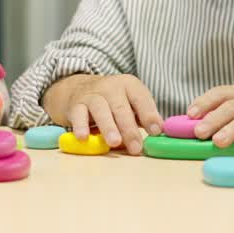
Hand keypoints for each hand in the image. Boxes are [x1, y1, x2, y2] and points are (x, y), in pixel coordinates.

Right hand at [44, 74, 162, 154]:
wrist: (80, 88)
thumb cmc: (113, 101)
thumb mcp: (130, 103)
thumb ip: (143, 117)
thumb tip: (157, 135)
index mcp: (129, 85)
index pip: (141, 98)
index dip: (149, 115)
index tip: (156, 132)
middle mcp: (111, 87)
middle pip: (121, 107)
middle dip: (129, 128)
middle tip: (136, 147)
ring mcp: (92, 95)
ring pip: (101, 109)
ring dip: (108, 127)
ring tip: (114, 143)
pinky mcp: (76, 105)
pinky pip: (78, 115)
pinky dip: (80, 126)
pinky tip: (84, 138)